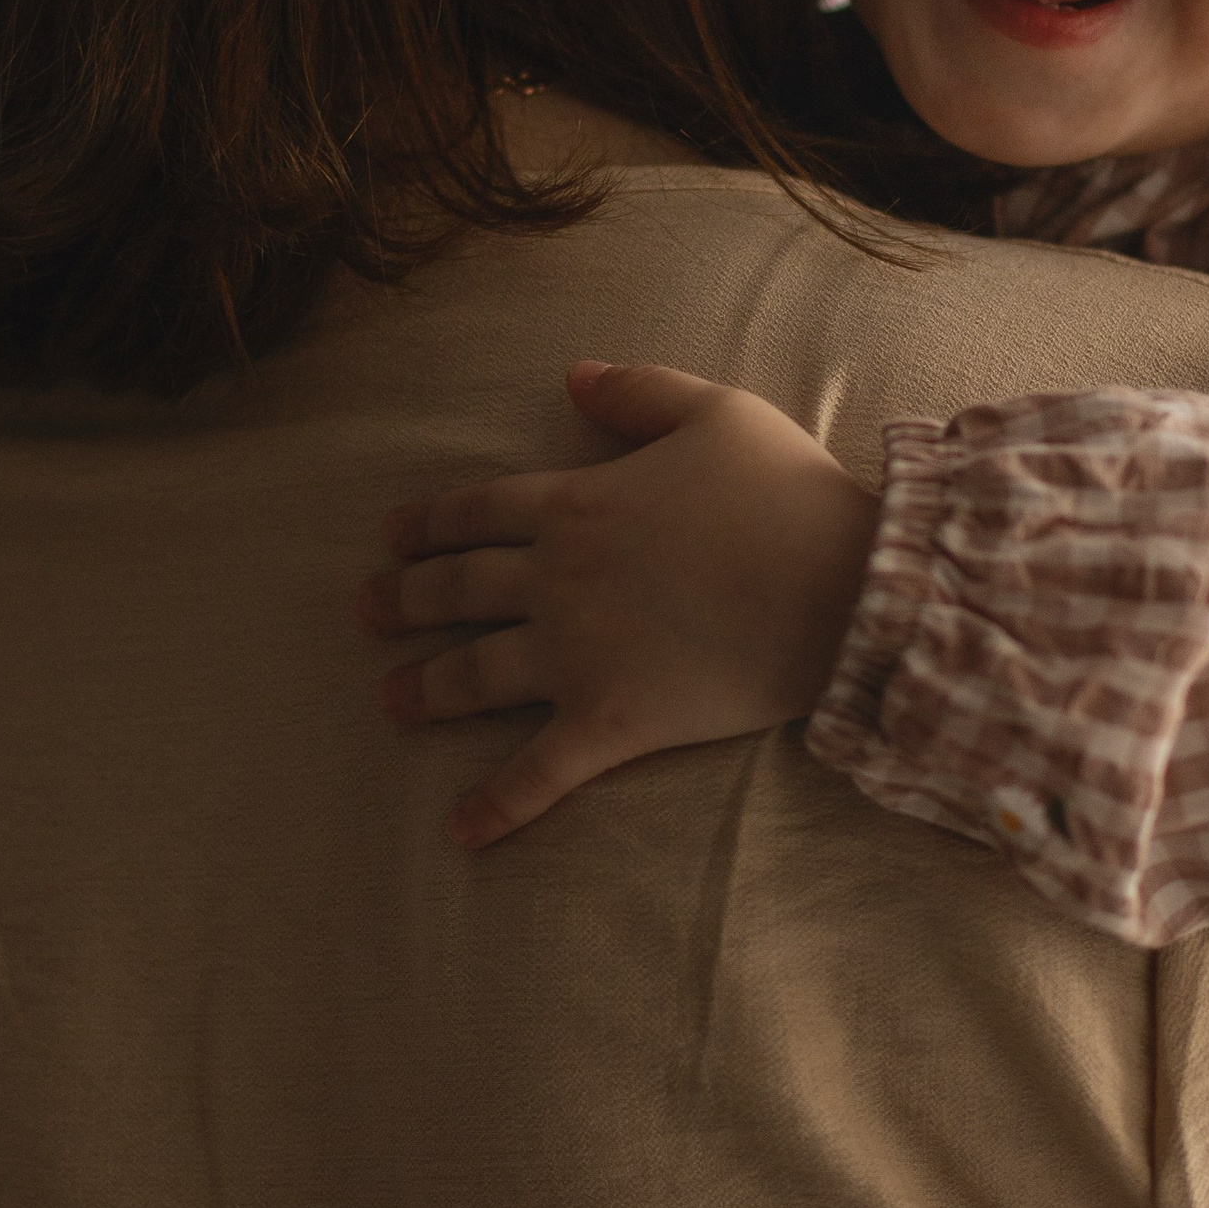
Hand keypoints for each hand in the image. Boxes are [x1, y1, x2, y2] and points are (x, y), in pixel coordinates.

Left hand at [361, 361, 881, 847]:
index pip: (475, 512)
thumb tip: (573, 377)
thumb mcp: (716, 411)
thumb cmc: (787, 493)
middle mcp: (557, 579)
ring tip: (389, 700)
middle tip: (366, 613)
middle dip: (403, 600)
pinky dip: (495, 804)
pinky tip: (459, 831)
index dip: (426, 524)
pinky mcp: (611, 721)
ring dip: (423, 689)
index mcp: (576, 503)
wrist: (842, 587)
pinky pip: (539, 771)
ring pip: (474, 675)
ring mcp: (577, 654)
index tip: (392, 538)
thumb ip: (638, 390)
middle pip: (456, 589)